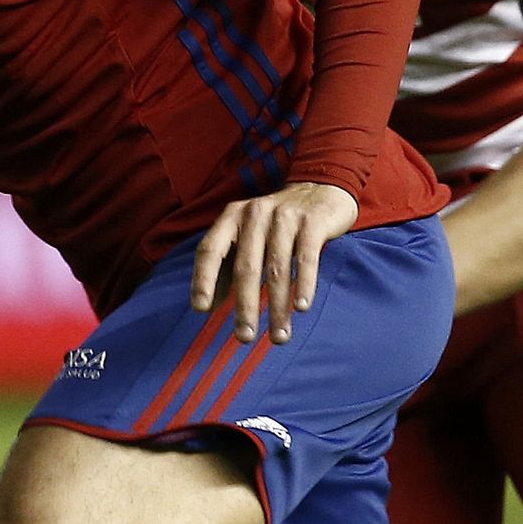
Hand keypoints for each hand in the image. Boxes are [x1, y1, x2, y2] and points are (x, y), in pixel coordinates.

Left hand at [190, 182, 357, 343]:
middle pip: (246, 266)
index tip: (201, 309)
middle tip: (244, 336)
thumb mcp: (248, 233)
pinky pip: (306, 258)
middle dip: (245, 305)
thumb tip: (208, 306)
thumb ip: (228, 263)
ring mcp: (284, 216)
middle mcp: (255, 213)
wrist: (321, 187)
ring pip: (277, 268)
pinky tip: (302, 307)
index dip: (203, 279)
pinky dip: (304, 284)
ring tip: (278, 336)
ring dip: (278, 307)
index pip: (210, 249)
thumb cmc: (277, 222)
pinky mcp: (312, 222)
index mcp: (232, 217)